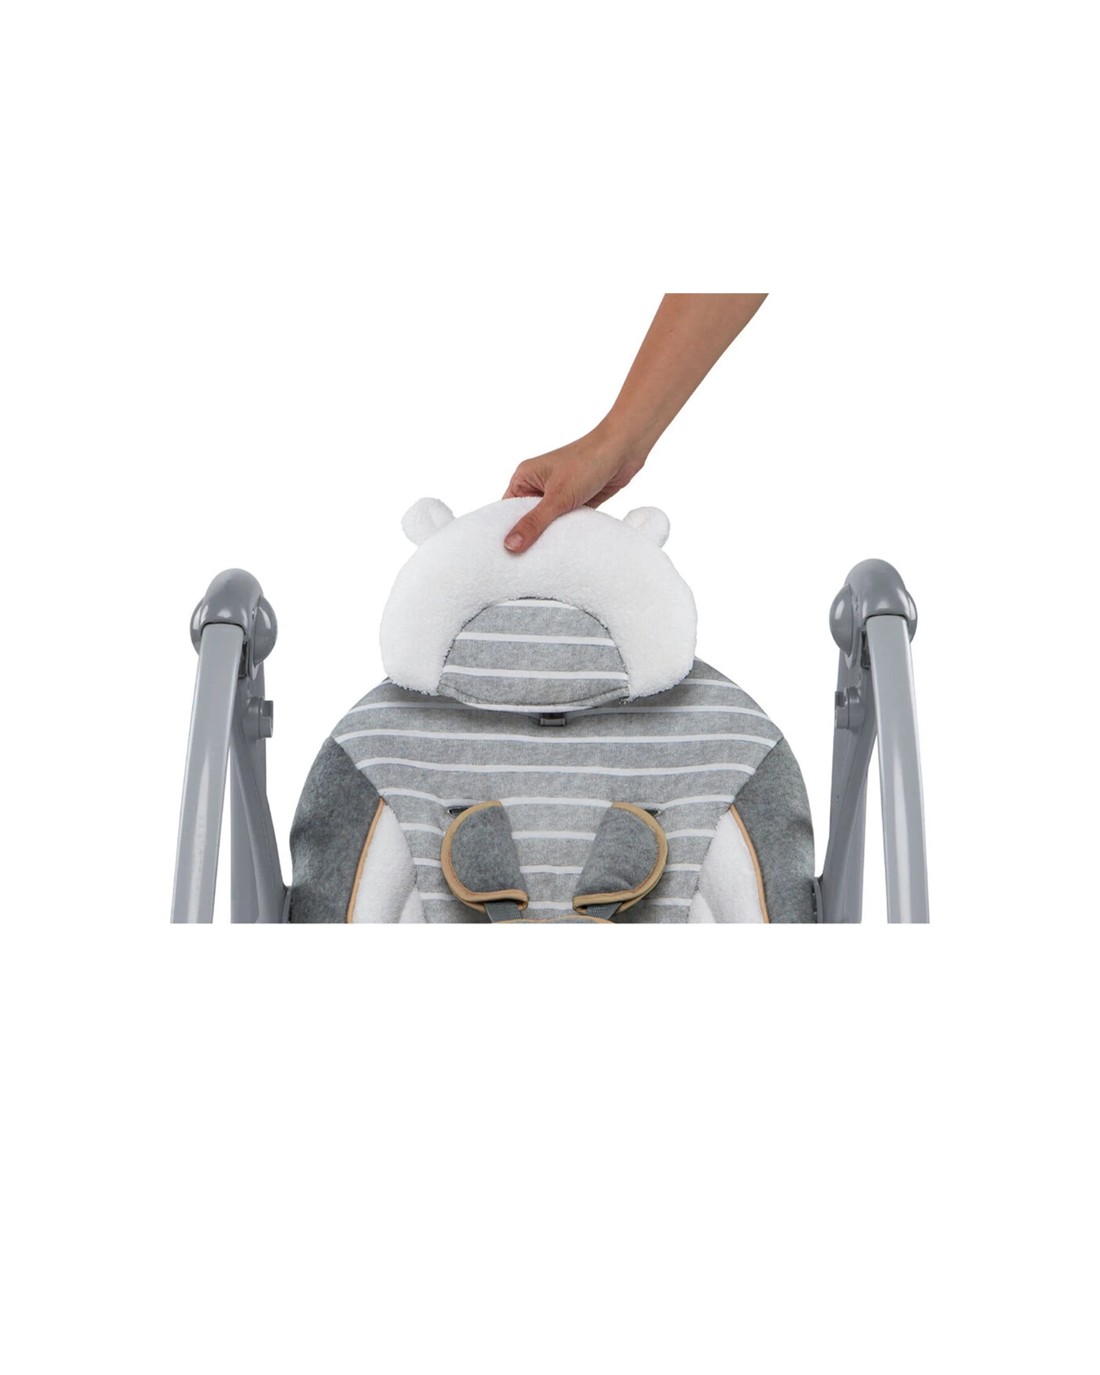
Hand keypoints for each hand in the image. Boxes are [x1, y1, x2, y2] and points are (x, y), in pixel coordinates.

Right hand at [501, 424, 646, 551]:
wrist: (624, 450)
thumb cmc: (588, 462)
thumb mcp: (557, 497)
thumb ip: (534, 523)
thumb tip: (510, 545)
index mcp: (525, 477)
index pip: (506, 510)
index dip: (503, 532)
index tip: (501, 556)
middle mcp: (538, 485)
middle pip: (526, 519)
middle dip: (527, 538)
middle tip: (520, 566)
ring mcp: (557, 494)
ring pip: (546, 523)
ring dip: (548, 537)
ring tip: (541, 562)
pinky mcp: (574, 502)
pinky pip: (564, 523)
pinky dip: (564, 534)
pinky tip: (562, 551)